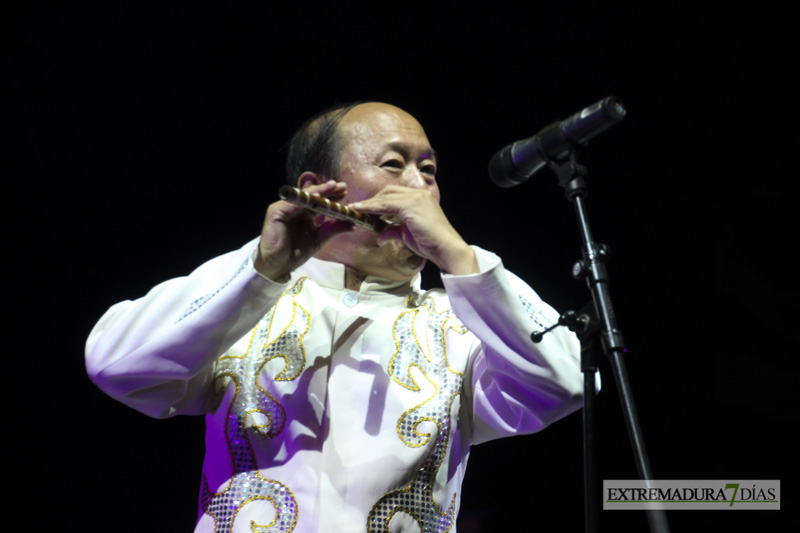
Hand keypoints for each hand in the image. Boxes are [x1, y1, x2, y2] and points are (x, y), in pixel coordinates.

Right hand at [255, 180, 353, 280]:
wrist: (279, 264)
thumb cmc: (296, 252)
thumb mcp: (319, 239)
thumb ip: (333, 229)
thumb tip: (353, 224)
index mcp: (306, 214)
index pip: (320, 201)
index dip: (332, 196)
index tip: (345, 192)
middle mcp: (296, 208)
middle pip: (313, 195)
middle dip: (328, 190)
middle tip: (342, 186)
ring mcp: (285, 208)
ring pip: (304, 196)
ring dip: (318, 190)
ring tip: (332, 186)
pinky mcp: (276, 211)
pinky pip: (292, 202)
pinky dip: (305, 198)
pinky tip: (317, 196)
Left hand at [349, 185, 478, 275]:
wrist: (446, 249)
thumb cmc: (430, 244)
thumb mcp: (407, 235)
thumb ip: (393, 231)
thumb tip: (379, 236)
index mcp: (421, 198)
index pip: (394, 194)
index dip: (378, 200)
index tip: (364, 208)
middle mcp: (419, 194)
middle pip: (388, 191)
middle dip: (373, 200)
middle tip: (359, 209)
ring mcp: (416, 198)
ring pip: (386, 196)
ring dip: (370, 203)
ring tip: (357, 210)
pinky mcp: (412, 205)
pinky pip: (387, 204)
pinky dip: (373, 207)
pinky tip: (362, 211)